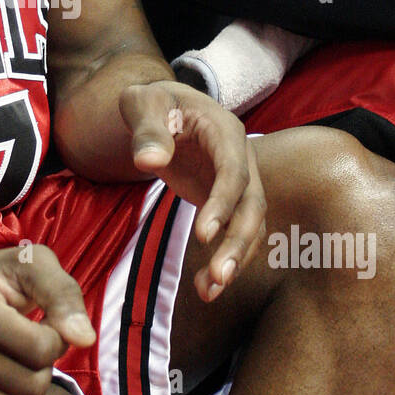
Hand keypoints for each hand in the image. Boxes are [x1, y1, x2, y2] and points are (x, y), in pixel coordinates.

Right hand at [0, 245, 95, 394]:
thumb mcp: (28, 264)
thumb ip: (62, 294)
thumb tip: (85, 339)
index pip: (39, 349)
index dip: (56, 338)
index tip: (43, 323)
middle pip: (31, 387)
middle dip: (45, 368)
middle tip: (30, 347)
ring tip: (19, 368)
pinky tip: (6, 390)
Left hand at [119, 80, 266, 302]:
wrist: (161, 109)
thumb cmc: (152, 102)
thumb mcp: (142, 103)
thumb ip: (146, 129)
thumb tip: (149, 161)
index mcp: (225, 131)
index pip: (234, 171)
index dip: (223, 203)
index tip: (203, 236)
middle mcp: (241, 159)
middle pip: (252, 205)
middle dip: (237, 242)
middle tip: (217, 277)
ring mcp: (238, 182)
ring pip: (249, 226)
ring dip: (234, 260)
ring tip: (209, 292)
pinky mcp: (226, 202)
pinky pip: (234, 233)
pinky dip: (223, 259)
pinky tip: (205, 287)